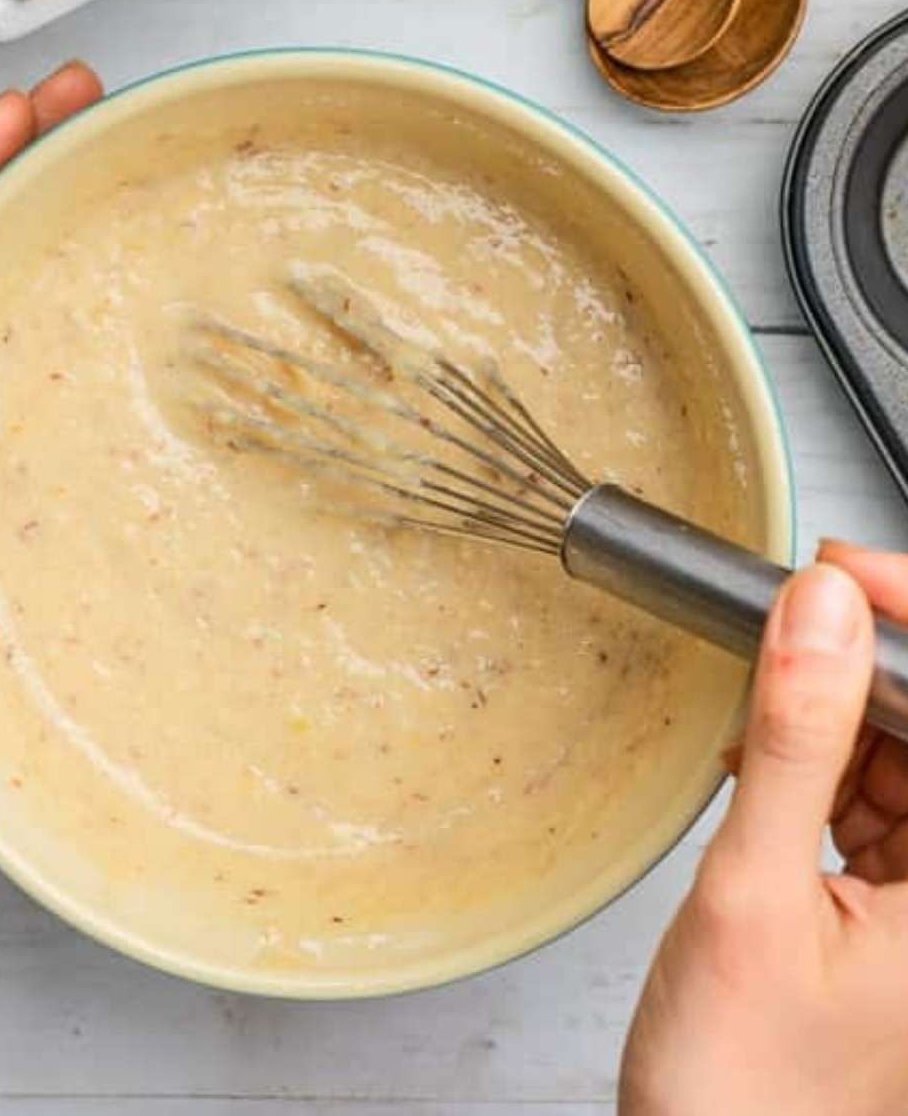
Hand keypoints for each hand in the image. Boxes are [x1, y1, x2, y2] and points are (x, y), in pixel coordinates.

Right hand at [620, 544, 907, 1115]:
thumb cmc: (743, 1090)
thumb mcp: (756, 895)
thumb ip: (795, 743)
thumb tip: (823, 608)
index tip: (840, 570)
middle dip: (863, 660)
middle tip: (781, 614)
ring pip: (901, 752)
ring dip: (833, 713)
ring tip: (758, 717)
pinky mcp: (889, 905)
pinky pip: (870, 795)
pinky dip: (815, 766)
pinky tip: (763, 767)